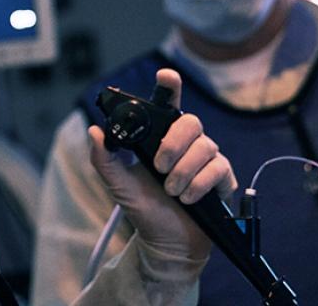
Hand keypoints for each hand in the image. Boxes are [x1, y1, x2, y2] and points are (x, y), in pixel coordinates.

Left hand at [88, 68, 236, 259]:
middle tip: (159, 167)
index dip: (169, 85)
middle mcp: (185, 143)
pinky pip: (218, 169)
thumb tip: (95, 130)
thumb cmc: (142, 207)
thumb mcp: (117, 184)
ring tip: (170, 191)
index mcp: (160, 136)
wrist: (165, 241)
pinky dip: (199, 184)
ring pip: (205, 147)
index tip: (166, 76)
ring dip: (183, 171)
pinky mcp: (221, 178)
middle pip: (190, 122)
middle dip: (174, 144)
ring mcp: (205, 159)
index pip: (168, 104)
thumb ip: (104, 158)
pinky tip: (187, 198)